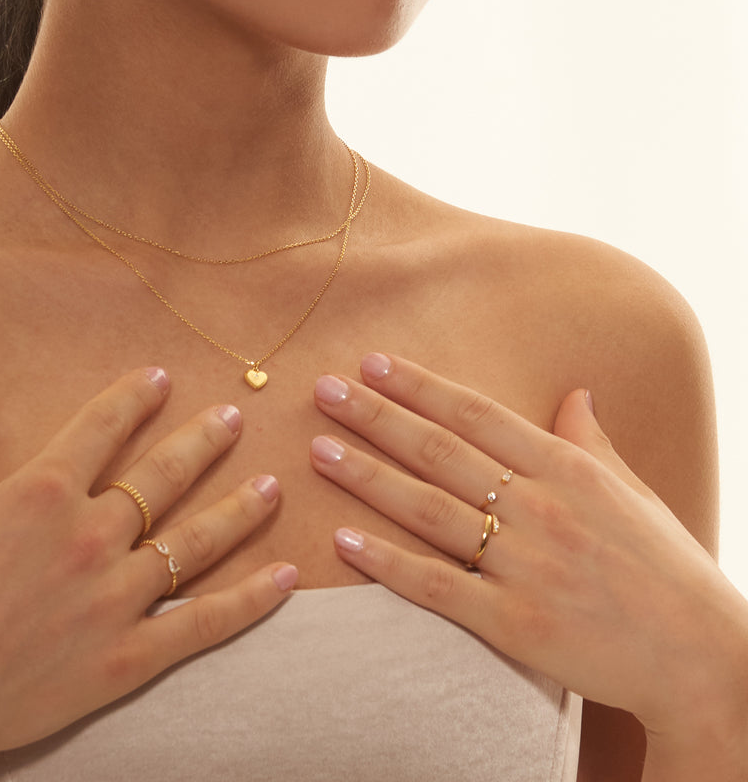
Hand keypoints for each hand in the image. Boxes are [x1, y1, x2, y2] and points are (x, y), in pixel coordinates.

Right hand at [0, 367, 294, 775]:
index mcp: (42, 492)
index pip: (103, 426)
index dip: (135, 396)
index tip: (162, 377)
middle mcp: (90, 535)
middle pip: (164, 475)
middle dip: (205, 440)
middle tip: (235, 417)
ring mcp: (116, 598)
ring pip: (198, 542)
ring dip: (241, 510)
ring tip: (274, 486)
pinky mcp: (128, 657)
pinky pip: (204, 624)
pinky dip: (251, 601)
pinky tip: (287, 578)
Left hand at [308, 354, 747, 753]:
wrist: (702, 658)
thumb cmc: (666, 566)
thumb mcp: (631, 490)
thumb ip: (589, 440)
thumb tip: (574, 392)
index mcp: (566, 469)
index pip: (477, 414)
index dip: (421, 386)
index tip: (374, 362)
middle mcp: (540, 508)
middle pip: (440, 452)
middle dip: (375, 416)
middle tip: (323, 389)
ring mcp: (525, 566)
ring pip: (427, 510)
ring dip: (367, 476)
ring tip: (318, 448)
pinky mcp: (513, 624)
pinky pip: (437, 586)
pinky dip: (386, 563)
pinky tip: (343, 539)